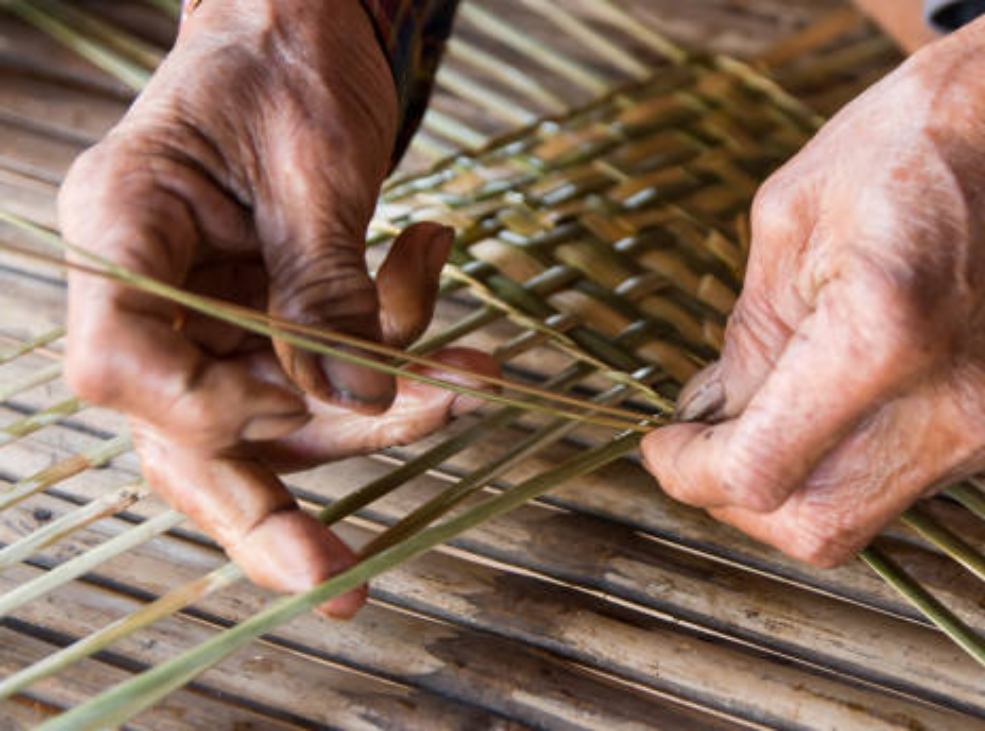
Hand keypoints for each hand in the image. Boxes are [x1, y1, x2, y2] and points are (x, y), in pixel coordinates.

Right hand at [58, 0, 491, 617]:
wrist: (305, 24)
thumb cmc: (288, 66)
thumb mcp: (313, 171)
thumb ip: (326, 291)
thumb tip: (359, 403)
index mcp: (119, 236)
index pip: (126, 371)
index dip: (214, 411)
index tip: (308, 402)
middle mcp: (149, 289)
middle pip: (188, 436)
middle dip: (270, 512)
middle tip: (340, 581)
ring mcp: (205, 311)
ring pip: (278, 416)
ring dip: (382, 408)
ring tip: (468, 377)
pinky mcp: (263, 317)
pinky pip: (325, 371)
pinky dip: (393, 349)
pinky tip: (431, 257)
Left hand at [642, 0, 984, 565]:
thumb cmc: (915, 137)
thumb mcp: (789, 218)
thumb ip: (748, 340)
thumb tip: (713, 420)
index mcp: (884, 330)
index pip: (761, 472)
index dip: (692, 474)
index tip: (667, 446)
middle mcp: (959, 397)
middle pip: (820, 527)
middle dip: (743, 501)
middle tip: (711, 446)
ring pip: (873, 511)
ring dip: (807, 478)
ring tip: (783, 404)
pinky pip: (925, 472)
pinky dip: (869, 450)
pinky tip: (859, 388)